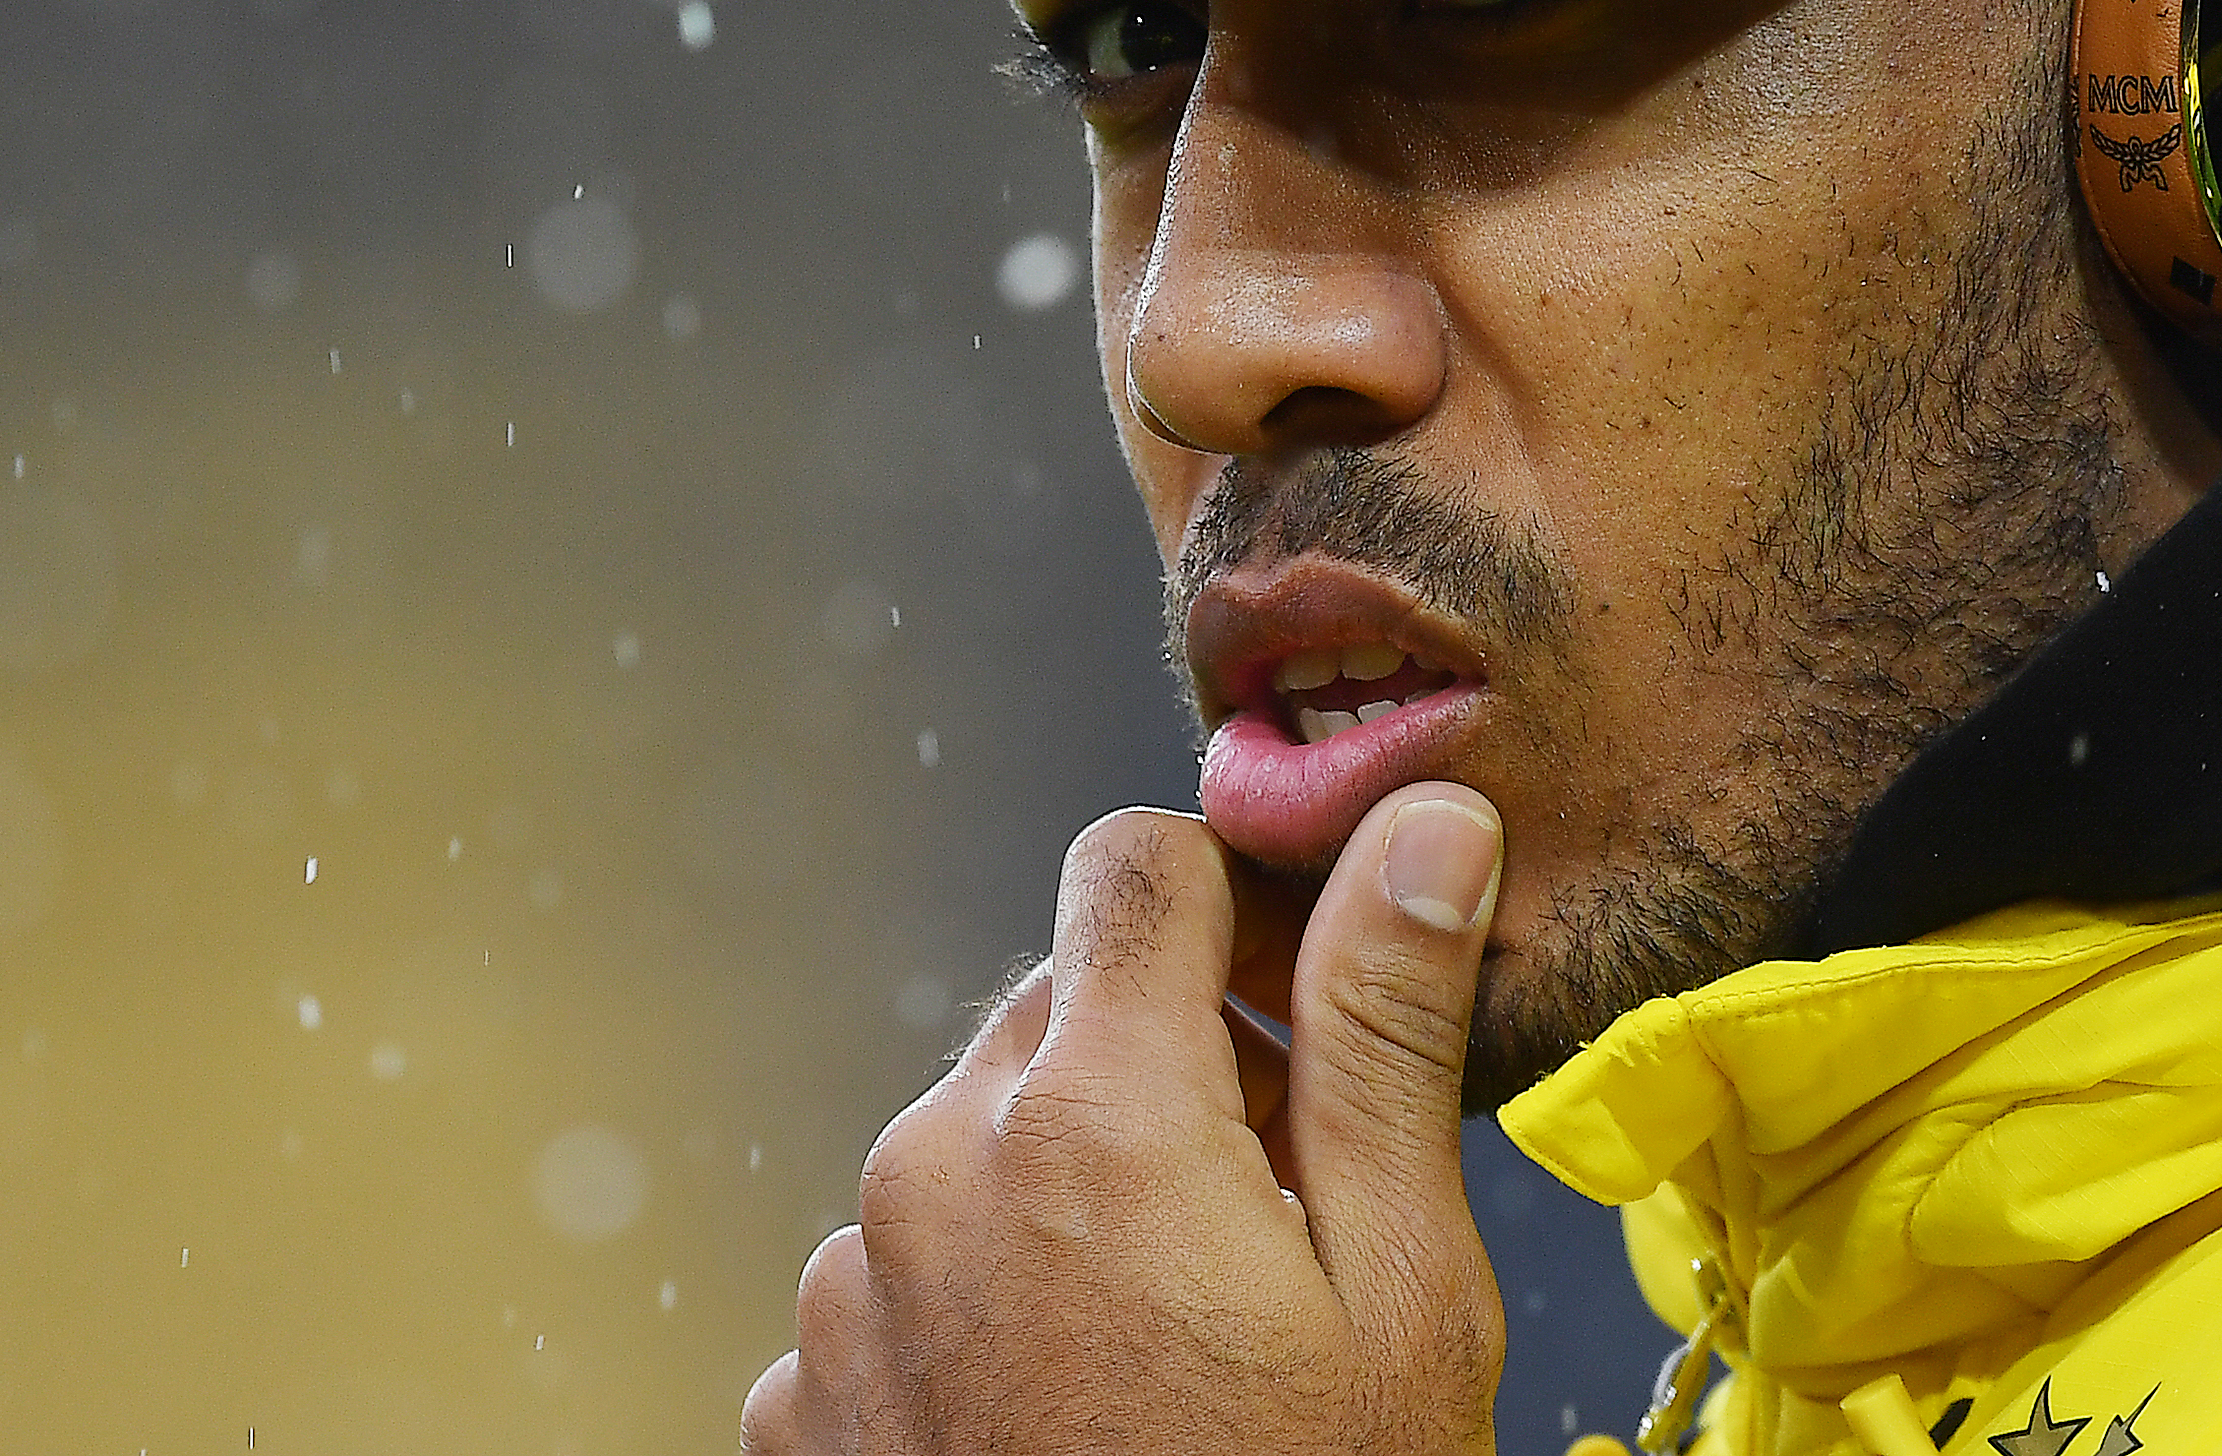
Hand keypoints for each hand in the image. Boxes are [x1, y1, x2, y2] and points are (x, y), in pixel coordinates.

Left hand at [744, 784, 1509, 1455]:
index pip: (1135, 862)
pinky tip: (1077, 1415)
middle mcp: (932, 1171)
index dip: (1239, 906)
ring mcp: (843, 1297)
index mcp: (1092, 1115)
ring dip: (1072, 1194)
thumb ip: (1385, 1032)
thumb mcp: (1396, 1290)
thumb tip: (1425, 824)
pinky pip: (899, 1283)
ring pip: (978, 1148)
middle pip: (1058, 1008)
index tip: (1303, 1011)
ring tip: (1177, 1350)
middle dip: (1170, 1067)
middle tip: (1279, 1218)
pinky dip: (984, 1312)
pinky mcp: (796, 1404)